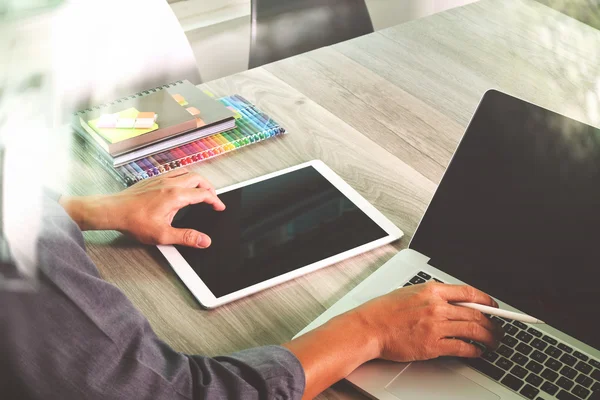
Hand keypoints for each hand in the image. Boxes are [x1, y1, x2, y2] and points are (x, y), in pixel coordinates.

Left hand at [59, 168, 225, 247]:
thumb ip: (186, 237)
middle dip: (209, 187)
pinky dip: (184, 176)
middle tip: (213, 197)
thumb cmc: (134, 221)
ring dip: (197, 180)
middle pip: (198, 178)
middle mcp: (170, 184)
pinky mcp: (153, 179)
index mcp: (176, 196)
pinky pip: (174, 172)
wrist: (113, 211)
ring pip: (186, 172)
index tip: (219, 206)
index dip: (215, 200)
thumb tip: (204, 241)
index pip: (203, 194)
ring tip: (201, 188)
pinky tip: (181, 184)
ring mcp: (161, 179)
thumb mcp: (163, 235)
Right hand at [351, 282, 503, 361]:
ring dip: (488, 337)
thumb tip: (450, 302)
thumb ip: (431, 295)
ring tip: (493, 342)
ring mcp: (435, 326)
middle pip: (475, 313)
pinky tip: (477, 352)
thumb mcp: (409, 292)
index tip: (493, 306)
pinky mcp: (432, 345)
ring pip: (473, 330)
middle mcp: (436, 306)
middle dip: (492, 323)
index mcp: (431, 290)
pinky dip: (474, 350)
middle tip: (498, 329)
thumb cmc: (383, 311)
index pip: (468, 292)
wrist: (369, 327)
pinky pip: (461, 347)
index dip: (486, 300)